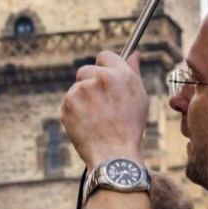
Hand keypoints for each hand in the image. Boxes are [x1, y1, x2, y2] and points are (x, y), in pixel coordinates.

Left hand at [63, 51, 148, 167]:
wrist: (114, 154)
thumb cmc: (129, 127)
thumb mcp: (139, 98)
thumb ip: (133, 72)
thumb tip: (134, 54)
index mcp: (122, 75)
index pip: (104, 56)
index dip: (103, 68)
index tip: (103, 78)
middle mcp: (101, 78)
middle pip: (85, 70)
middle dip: (89, 83)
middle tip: (99, 104)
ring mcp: (83, 89)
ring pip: (77, 88)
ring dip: (82, 99)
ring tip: (95, 118)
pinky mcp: (68, 102)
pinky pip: (68, 101)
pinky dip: (74, 111)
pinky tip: (86, 123)